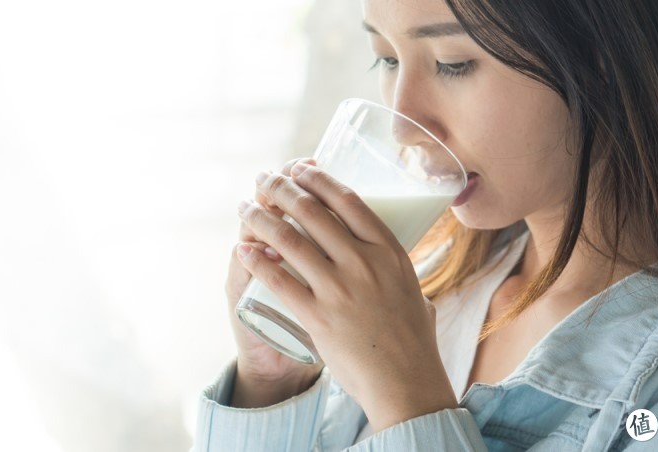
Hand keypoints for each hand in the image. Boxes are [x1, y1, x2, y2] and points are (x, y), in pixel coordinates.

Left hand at [236, 162, 456, 430]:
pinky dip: (256, 259)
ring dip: (260, 217)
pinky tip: (243, 248)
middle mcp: (364, 262)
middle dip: (280, 188)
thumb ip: (396, 271)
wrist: (406, 384)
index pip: (348, 200)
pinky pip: (278, 279)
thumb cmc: (413, 342)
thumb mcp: (414, 292)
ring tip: (245, 208)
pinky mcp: (317, 316)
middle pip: (312, 211)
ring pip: (289, 238)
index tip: (299, 168)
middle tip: (264, 180)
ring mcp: (339, 288)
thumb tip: (387, 259)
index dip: (318, 179)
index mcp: (390, 251)